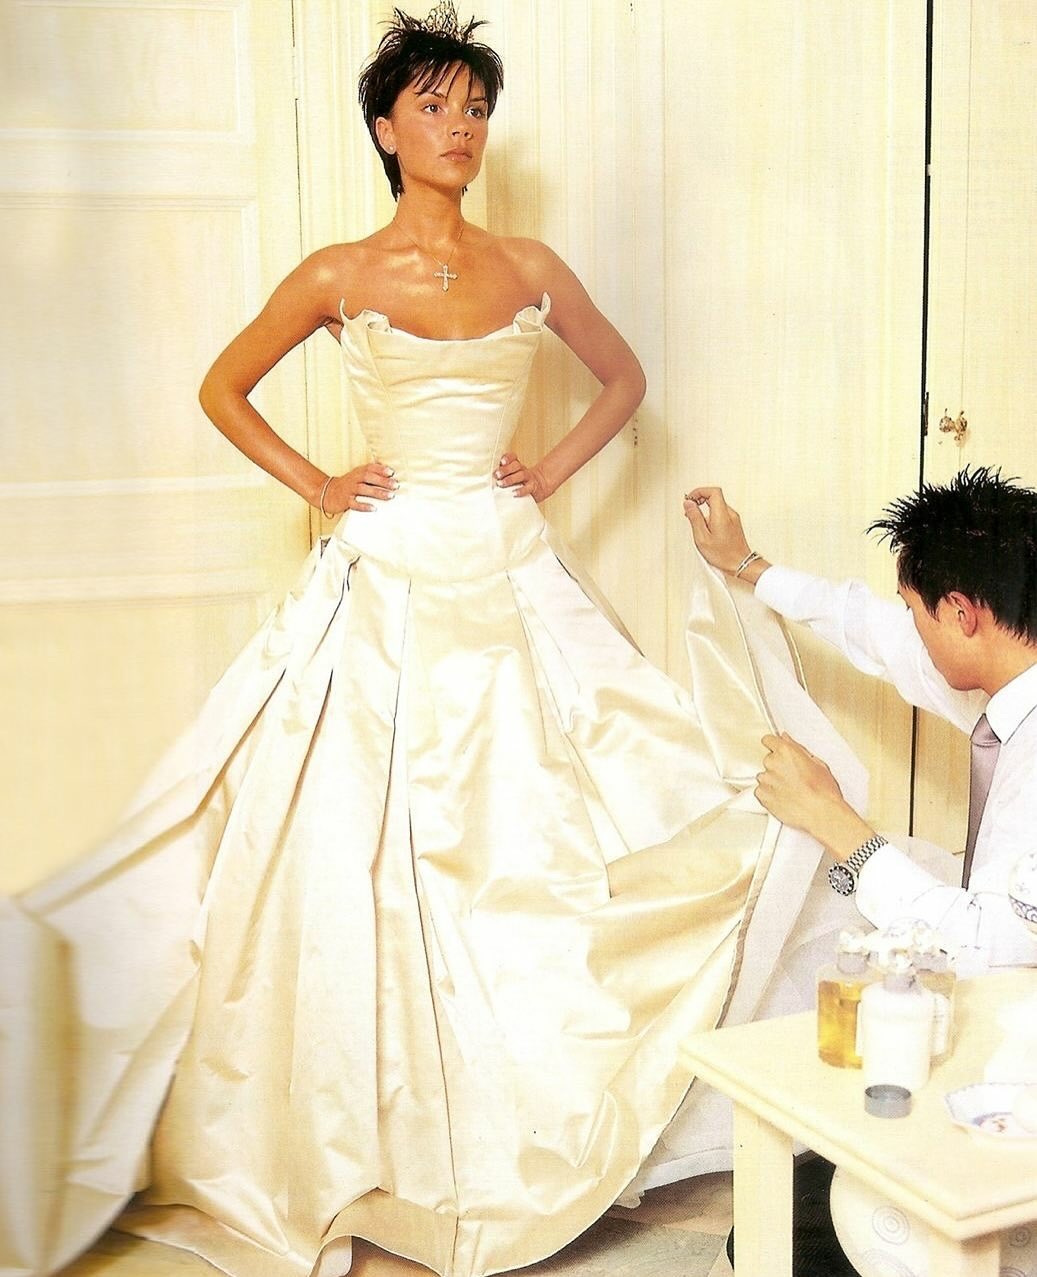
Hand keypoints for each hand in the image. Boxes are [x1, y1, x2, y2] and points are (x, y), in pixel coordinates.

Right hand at [322, 462, 397, 513]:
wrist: (328, 492)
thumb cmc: (348, 484)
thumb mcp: (358, 475)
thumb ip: (372, 473)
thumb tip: (391, 472)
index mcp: (358, 472)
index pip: (370, 468)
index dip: (380, 469)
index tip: (392, 473)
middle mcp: (354, 479)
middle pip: (368, 477)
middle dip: (383, 481)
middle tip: (395, 485)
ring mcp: (349, 490)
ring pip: (363, 490)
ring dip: (377, 492)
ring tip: (390, 496)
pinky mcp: (345, 501)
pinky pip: (354, 503)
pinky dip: (364, 506)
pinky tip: (374, 508)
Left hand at [495, 453, 551, 501]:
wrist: (539, 486)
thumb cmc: (520, 483)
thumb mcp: (511, 476)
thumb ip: (502, 475)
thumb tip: (490, 478)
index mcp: (516, 465)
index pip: (513, 457)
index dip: (507, 458)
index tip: (501, 462)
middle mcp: (522, 470)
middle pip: (516, 465)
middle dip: (505, 470)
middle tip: (497, 475)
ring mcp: (529, 478)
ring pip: (521, 475)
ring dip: (510, 479)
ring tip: (501, 484)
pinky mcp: (533, 487)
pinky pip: (528, 488)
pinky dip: (521, 490)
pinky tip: (514, 493)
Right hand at [683, 486, 754, 573]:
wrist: (740, 564)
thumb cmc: (724, 555)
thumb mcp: (702, 538)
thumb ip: (695, 518)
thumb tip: (688, 504)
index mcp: (721, 515)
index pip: (713, 491)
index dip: (699, 492)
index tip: (690, 500)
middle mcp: (730, 513)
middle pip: (714, 496)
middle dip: (699, 500)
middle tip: (690, 511)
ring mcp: (733, 518)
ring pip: (717, 505)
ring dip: (704, 509)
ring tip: (697, 524)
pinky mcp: (734, 523)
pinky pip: (720, 512)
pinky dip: (710, 515)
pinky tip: (706, 528)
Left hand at [755, 733, 873, 856]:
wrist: (821, 813)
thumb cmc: (823, 790)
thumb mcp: (817, 763)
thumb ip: (797, 748)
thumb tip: (786, 739)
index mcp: (785, 751)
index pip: (768, 740)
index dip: (774, 746)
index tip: (776, 749)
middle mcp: (772, 763)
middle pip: (768, 760)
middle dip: (778, 766)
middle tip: (793, 777)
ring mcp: (766, 780)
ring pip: (765, 776)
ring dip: (773, 781)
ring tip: (790, 790)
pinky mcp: (762, 795)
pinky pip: (760, 791)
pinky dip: (769, 794)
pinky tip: (783, 798)